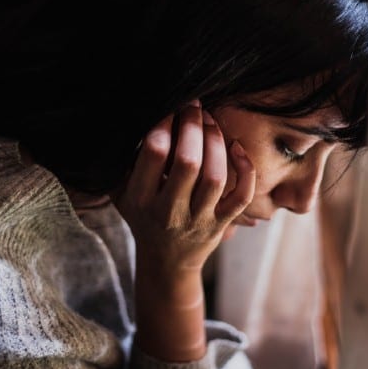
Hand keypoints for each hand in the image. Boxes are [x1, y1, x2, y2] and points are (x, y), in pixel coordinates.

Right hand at [113, 101, 255, 272]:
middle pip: (188, 162)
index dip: (164, 124)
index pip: (154, 153)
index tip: (170, 107)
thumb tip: (138, 116)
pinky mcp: (222, 223)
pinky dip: (245, 169)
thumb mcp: (121, 192)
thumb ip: (125, 161)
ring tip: (209, 120)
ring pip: (215, 176)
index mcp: (141, 199)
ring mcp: (199, 219)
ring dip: (215, 142)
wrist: (165, 262)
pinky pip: (241, 195)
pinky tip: (236, 147)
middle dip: (192, 126)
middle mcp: (169, 212)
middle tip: (193, 106)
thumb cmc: (142, 216)